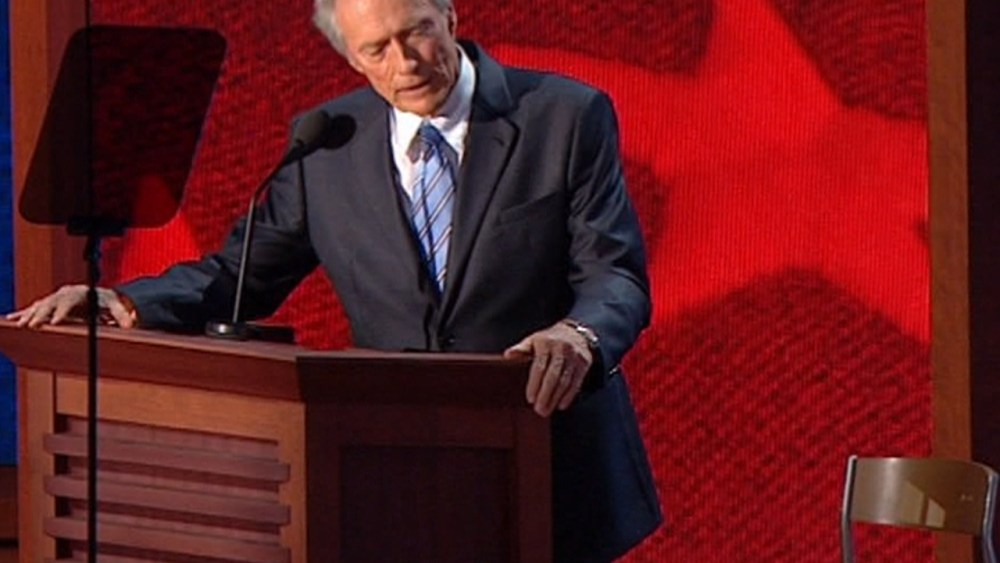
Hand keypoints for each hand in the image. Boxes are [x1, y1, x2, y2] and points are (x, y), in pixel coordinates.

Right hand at [5, 285, 135, 328]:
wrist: (95, 293)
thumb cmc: (105, 300)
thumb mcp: (115, 305)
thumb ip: (122, 314)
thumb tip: (131, 324)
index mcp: (78, 294)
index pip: (67, 303)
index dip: (61, 313)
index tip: (55, 322)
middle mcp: (63, 294)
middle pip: (49, 303)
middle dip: (41, 314)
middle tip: (33, 325)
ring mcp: (54, 298)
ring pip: (39, 306)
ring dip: (28, 315)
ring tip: (20, 325)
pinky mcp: (49, 304)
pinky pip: (34, 308)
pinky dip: (22, 313)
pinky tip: (11, 319)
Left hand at [503, 321, 593, 416]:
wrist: (574, 333)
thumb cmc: (548, 341)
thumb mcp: (533, 340)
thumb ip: (521, 349)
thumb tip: (508, 355)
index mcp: (545, 343)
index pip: (539, 366)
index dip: (535, 384)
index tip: (530, 399)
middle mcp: (561, 348)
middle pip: (553, 376)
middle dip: (545, 395)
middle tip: (539, 410)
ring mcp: (574, 356)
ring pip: (565, 381)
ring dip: (555, 398)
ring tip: (547, 410)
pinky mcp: (584, 363)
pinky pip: (576, 382)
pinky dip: (569, 396)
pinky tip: (561, 405)